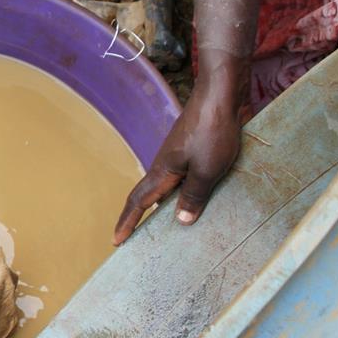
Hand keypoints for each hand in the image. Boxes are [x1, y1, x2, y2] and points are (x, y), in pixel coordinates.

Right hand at [114, 82, 243, 244]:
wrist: (221, 96)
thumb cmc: (212, 132)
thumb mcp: (206, 170)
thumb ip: (194, 196)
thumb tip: (180, 221)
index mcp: (163, 171)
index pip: (139, 201)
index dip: (127, 222)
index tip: (116, 241)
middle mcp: (166, 164)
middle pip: (149, 195)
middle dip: (140, 217)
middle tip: (137, 238)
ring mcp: (179, 155)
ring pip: (167, 187)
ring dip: (165, 206)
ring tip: (171, 226)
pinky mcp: (194, 148)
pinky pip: (183, 177)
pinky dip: (183, 193)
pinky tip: (198, 198)